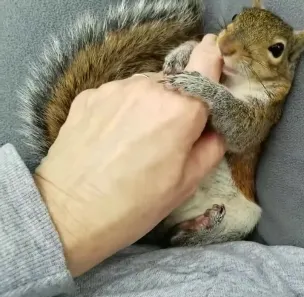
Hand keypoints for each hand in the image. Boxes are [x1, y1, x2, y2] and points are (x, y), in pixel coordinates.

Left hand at [33, 34, 223, 276]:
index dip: (215, 59)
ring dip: (152, 104)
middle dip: (181, 100)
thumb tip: (216, 125)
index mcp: (182, 108)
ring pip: (148, 87)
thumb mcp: (189, 183)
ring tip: (139, 140)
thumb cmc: (135, 204)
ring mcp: (115, 88)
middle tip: (172, 135)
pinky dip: (126, 109)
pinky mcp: (89, 95)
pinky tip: (116, 138)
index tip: (216, 57)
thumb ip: (213, 145)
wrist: (68, 214)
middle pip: (177, 81)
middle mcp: (149, 87)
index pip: (207, 62)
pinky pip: (120, 94)